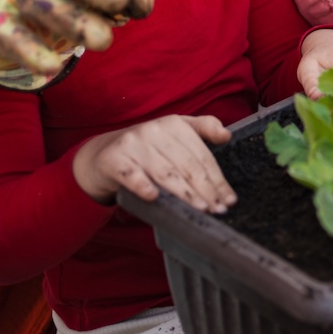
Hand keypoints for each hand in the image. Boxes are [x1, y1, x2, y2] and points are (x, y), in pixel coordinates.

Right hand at [72, 114, 234, 212]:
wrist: (103, 154)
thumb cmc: (148, 147)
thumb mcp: (175, 132)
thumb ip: (202, 129)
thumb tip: (227, 136)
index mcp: (175, 124)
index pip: (202, 156)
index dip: (217, 179)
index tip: (229, 199)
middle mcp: (155, 131)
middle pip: (187, 166)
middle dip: (206, 190)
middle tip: (218, 209)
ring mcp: (133, 144)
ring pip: (165, 173)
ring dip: (184, 193)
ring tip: (200, 209)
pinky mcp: (114, 159)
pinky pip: (132, 176)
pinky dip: (143, 186)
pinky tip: (155, 198)